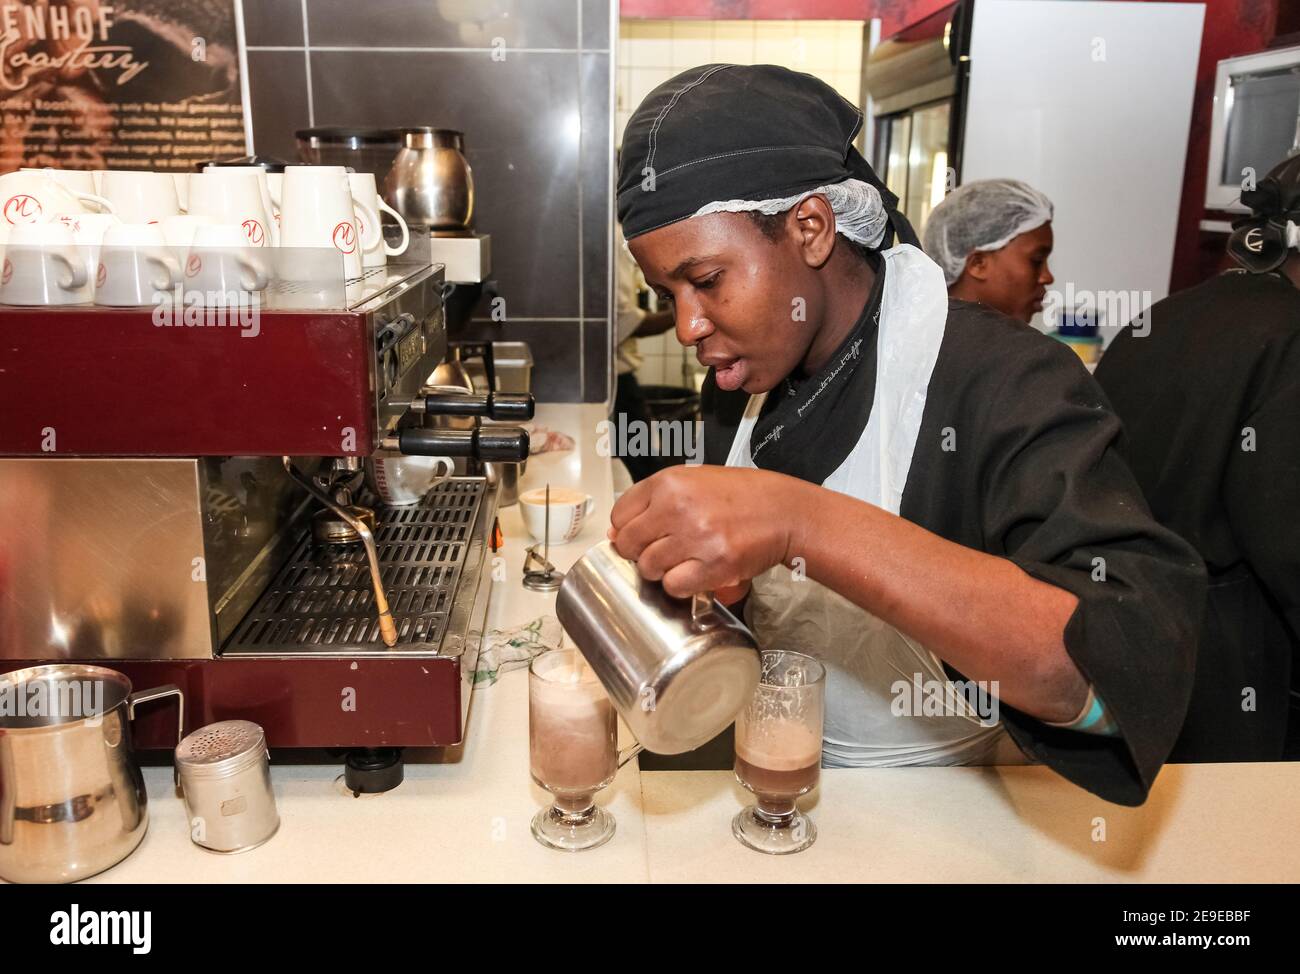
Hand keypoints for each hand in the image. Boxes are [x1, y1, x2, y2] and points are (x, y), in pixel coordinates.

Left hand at [607, 465, 799, 596]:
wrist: (783, 510)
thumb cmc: (740, 496)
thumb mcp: (693, 483)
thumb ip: (653, 502)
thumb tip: (616, 532)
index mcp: (669, 482)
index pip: (620, 515)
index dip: (627, 530)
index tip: (641, 536)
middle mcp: (678, 507)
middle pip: (629, 545)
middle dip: (642, 553)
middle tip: (665, 551)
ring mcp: (696, 536)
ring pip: (649, 568)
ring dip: (663, 571)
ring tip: (686, 560)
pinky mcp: (714, 564)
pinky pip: (675, 585)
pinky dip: (682, 585)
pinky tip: (697, 572)